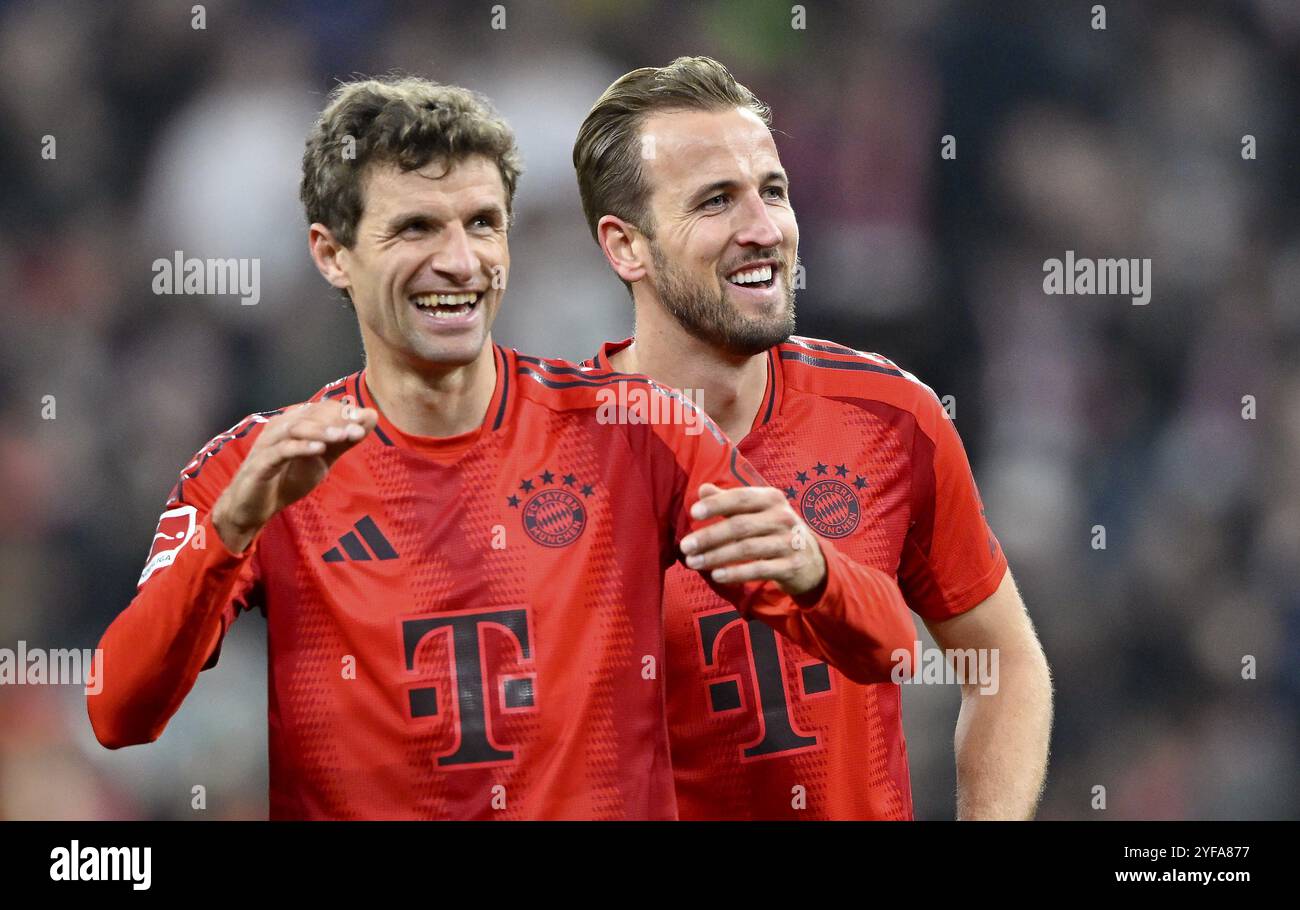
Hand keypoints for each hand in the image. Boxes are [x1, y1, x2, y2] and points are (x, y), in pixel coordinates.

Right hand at [211, 400, 378, 552]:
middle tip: (359, 427)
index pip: (321, 408)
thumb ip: (344, 439)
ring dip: (321, 430)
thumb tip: (371, 416)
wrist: (255, 508)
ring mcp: (267, 444)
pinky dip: (301, 447)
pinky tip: (319, 449)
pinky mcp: (260, 464)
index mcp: (293, 422)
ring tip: (343, 435)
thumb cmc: (287, 477)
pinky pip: (281, 451)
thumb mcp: (322, 459)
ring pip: (295, 428)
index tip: (366, 419)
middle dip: (336, 419)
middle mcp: (279, 427)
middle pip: (310, 414)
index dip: (344, 412)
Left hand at [679, 483, 826, 595]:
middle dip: (709, 536)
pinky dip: (736, 573)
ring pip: (746, 549)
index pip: (740, 498)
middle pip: (740, 526)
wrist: (811, 559)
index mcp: (771, 499)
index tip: (693, 513)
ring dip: (716, 556)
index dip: (716, 504)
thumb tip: (702, 489)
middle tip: (685, 546)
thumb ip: (729, 501)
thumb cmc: (774, 530)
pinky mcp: (791, 566)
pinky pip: (759, 569)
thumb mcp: (757, 511)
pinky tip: (717, 575)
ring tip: (694, 563)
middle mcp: (782, 517)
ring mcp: (789, 542)